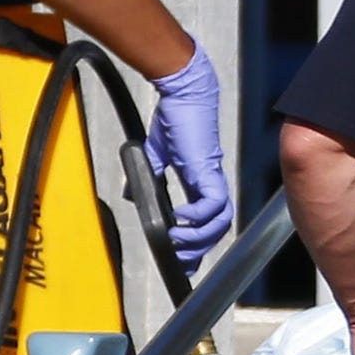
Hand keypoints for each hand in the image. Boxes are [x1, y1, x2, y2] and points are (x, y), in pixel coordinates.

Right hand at [143, 41, 233, 270]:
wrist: (182, 93)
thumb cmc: (174, 118)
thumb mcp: (154, 154)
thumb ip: (149, 175)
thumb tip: (134, 195)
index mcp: (200, 182)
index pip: (207, 221)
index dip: (197, 244)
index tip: (183, 261)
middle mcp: (210, 183)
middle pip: (218, 227)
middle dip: (199, 249)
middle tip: (179, 260)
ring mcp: (211, 177)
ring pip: (220, 220)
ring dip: (199, 237)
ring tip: (177, 240)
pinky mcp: (207, 170)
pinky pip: (213, 203)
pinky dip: (199, 217)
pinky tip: (181, 218)